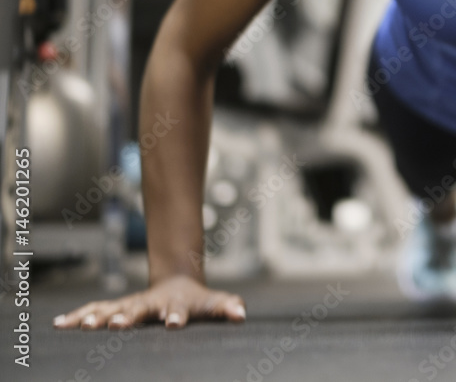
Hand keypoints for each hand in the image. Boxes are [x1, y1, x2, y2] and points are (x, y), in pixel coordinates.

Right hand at [52, 275, 246, 329]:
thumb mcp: (213, 303)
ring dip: (98, 316)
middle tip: (115, 325)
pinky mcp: (115, 308)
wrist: (176, 282)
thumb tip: (241, 313)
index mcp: (176, 304)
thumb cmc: (196, 301)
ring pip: (112, 308)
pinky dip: (78, 316)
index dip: (176, 317)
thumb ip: (227, 307)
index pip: (178, 311)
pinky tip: (60, 325)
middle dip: (128, 317)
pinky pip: (94, 310)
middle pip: (139, 310)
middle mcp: (150, 303)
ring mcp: (131, 304)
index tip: (173, 324)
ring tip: (84, 326)